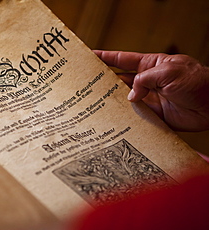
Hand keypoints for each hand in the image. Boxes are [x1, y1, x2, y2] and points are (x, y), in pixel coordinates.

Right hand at [94, 50, 208, 131]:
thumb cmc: (197, 81)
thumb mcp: (168, 72)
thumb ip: (144, 80)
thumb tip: (129, 96)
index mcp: (150, 65)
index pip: (122, 59)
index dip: (106, 57)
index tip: (90, 56)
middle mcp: (147, 82)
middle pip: (119, 81)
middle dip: (103, 82)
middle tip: (86, 84)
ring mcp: (149, 98)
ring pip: (124, 100)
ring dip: (112, 101)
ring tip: (94, 103)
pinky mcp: (153, 114)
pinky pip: (134, 116)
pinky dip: (125, 117)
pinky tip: (113, 118)